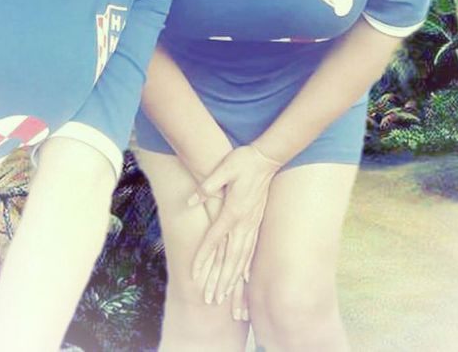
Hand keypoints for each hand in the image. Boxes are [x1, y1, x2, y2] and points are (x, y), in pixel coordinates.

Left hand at [188, 144, 280, 304]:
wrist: (267, 157)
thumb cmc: (243, 160)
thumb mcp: (223, 168)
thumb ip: (207, 186)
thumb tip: (190, 201)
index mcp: (233, 211)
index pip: (214, 240)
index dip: (202, 258)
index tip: (193, 275)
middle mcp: (244, 222)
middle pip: (230, 257)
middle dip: (220, 280)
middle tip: (211, 299)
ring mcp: (252, 223)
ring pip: (242, 257)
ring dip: (233, 278)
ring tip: (226, 295)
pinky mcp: (257, 222)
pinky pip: (251, 249)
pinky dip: (246, 266)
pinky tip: (245, 279)